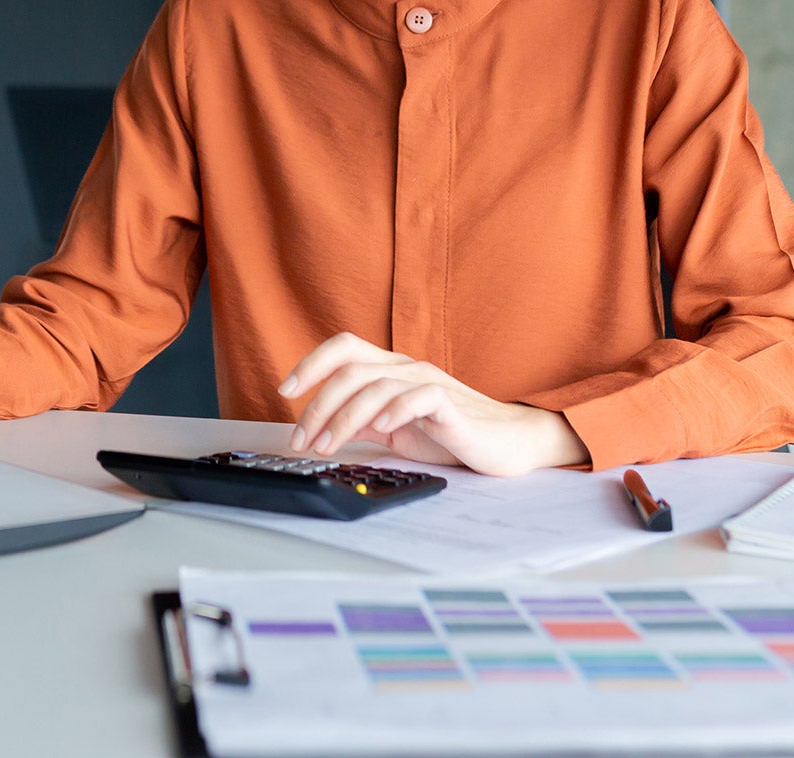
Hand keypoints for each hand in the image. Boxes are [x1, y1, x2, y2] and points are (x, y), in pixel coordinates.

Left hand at [277, 333, 588, 476]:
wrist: (509, 442)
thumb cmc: (452, 434)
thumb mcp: (397, 429)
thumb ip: (365, 421)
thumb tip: (324, 427)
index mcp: (392, 370)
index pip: (344, 348)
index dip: (311, 363)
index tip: (285, 391)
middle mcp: (408, 369)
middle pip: (351, 370)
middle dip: (317, 405)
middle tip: (301, 439)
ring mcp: (429, 383)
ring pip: (375, 385)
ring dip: (343, 417)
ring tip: (327, 446)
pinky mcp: (450, 405)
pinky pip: (419, 397)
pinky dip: (394, 411)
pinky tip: (380, 431)